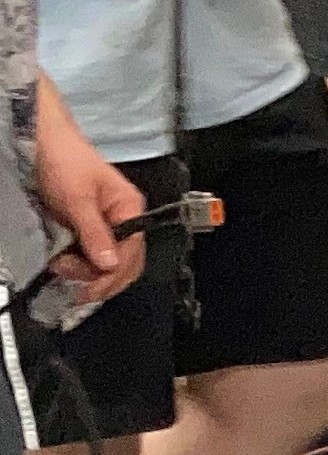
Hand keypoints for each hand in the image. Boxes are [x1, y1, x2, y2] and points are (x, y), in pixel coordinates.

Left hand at [34, 81, 144, 303]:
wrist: (39, 137)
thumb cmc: (62, 157)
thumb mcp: (77, 196)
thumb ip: (94, 232)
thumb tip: (109, 264)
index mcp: (130, 210)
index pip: (131, 254)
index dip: (111, 274)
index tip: (89, 285)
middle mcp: (124, 221)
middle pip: (124, 265)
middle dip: (101, 279)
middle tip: (75, 285)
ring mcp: (107, 227)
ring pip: (109, 265)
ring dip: (88, 275)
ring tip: (64, 272)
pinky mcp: (89, 230)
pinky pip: (93, 258)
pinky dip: (81, 268)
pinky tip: (68, 269)